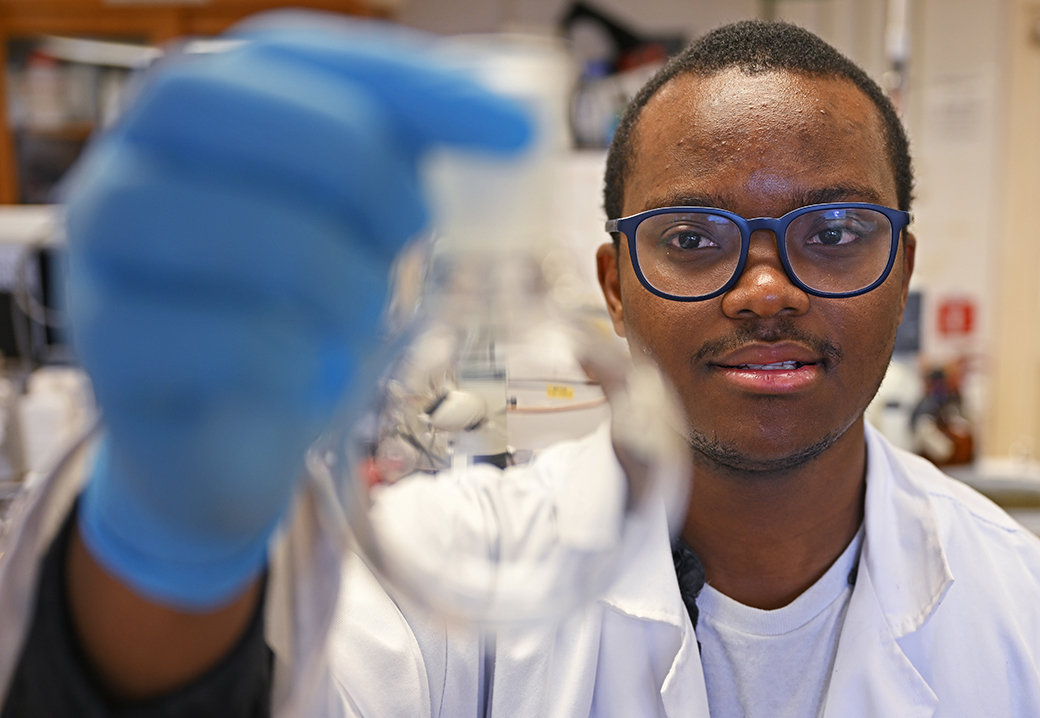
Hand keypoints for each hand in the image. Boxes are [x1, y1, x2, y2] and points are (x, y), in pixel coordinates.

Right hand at [65, 13, 530, 608]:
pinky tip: (318, 376)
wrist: (224, 444)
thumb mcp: (356, 227)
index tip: (516, 129)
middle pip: (218, 101)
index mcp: (194, 115)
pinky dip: (300, 360)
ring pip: (228, 226)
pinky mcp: (109, 351)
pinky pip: (217, 337)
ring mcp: (98, 254)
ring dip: (339, 279)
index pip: (288, 49)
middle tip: (416, 234)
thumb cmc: (293, 317)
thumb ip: (405, 160)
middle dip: (354, 167)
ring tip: (365, 318)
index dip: (405, 79)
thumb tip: (516, 119)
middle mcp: (126, 161)